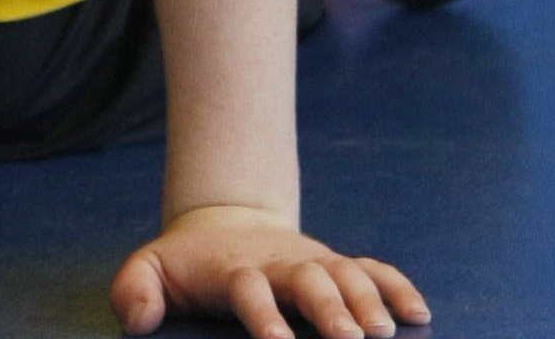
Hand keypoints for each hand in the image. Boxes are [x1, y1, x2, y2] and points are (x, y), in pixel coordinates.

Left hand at [110, 204, 428, 338]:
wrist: (223, 227)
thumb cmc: (189, 266)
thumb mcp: (152, 270)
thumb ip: (135, 291)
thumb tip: (136, 322)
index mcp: (236, 271)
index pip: (250, 292)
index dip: (264, 317)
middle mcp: (281, 266)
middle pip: (309, 282)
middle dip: (330, 310)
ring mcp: (314, 263)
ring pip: (346, 275)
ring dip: (368, 301)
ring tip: (384, 334)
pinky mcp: (337, 265)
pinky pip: (373, 270)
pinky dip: (397, 287)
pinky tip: (419, 313)